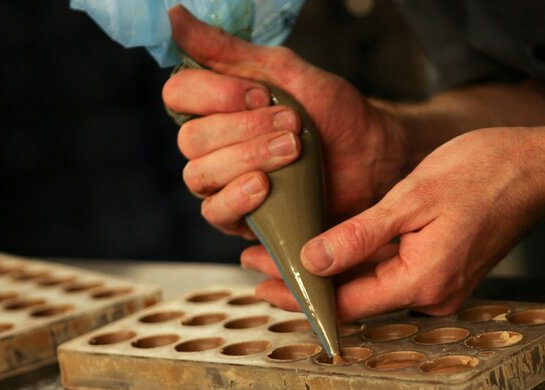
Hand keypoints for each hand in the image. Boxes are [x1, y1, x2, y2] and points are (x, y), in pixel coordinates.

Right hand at [162, 6, 407, 237]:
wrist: (369, 157)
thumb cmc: (331, 113)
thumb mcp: (284, 72)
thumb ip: (228, 50)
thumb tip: (175, 16)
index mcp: (216, 105)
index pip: (180, 94)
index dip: (216, 95)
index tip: (262, 94)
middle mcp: (212, 144)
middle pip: (191, 139)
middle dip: (244, 129)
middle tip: (292, 124)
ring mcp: (223, 182)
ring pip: (200, 174)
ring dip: (247, 159)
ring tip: (292, 151)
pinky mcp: (239, 215)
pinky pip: (216, 212)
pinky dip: (238, 197)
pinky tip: (264, 187)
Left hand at [242, 126, 544, 319]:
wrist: (536, 169)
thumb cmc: (484, 173)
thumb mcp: (412, 199)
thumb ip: (359, 235)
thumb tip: (313, 261)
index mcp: (423, 279)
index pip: (345, 301)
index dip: (299, 292)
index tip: (260, 276)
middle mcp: (430, 293)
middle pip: (353, 298)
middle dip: (303, 282)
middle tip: (257, 262)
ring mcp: (437, 284)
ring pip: (367, 287)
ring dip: (326, 272)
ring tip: (279, 253)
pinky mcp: (439, 270)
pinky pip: (386, 274)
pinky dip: (353, 263)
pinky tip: (326, 247)